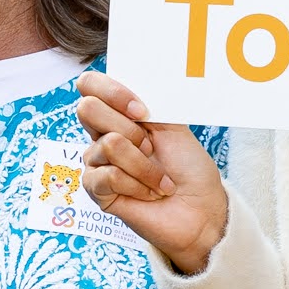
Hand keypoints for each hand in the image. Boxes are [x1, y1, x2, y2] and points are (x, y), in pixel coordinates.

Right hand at [74, 73, 230, 275]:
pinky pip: (107, 175)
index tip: (143, 111)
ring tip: (158, 180)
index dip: (112, 92)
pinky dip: (137, 185)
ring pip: (108, 145)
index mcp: (119, 115)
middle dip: (130, 130)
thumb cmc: (189, 168)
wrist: (200, 208)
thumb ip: (145, 102)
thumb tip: (125, 80)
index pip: (90, 85)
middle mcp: (102, 135)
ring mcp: (96, 163)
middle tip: (151, 149)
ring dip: (144, 165)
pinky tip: (147, 194)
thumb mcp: (172, 125)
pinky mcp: (96, 190)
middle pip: (87, 109)